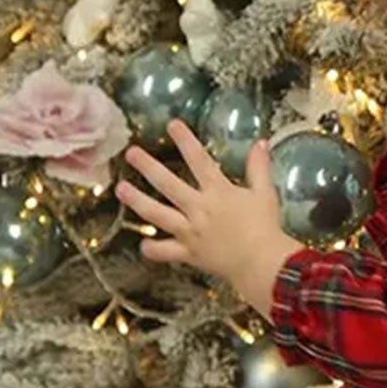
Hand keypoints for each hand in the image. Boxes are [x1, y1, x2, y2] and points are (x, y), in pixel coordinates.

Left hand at [116, 120, 299, 315]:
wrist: (262, 264)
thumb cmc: (266, 228)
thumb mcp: (265, 194)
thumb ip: (259, 168)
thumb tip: (261, 143)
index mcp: (218, 192)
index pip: (199, 160)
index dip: (185, 140)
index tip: (172, 124)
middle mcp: (199, 208)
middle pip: (167, 184)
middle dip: (147, 166)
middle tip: (131, 153)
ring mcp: (190, 231)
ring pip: (157, 214)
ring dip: (137, 201)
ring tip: (120, 190)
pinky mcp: (189, 253)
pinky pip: (165, 252)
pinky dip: (153, 249)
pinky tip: (143, 244)